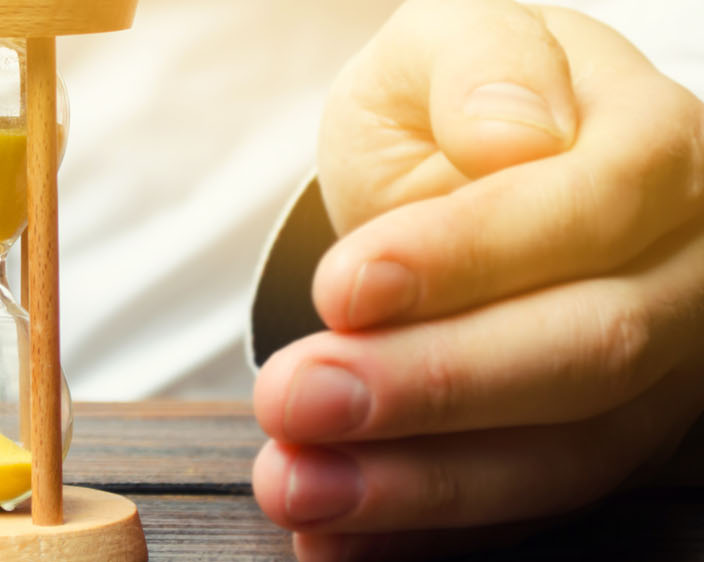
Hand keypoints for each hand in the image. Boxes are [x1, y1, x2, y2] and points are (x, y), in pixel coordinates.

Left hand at [253, 0, 703, 558]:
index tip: (342, 286)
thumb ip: (482, 67)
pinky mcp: (600, 447)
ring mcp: (658, 378)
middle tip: (294, 399)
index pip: (586, 210)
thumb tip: (515, 134)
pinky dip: (424, 538)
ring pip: (564, 454)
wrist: (471, 171)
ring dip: (419, 486)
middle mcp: (681, 271)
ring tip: (294, 484)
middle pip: (587, 351)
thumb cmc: (459, 105)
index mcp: (653, 151)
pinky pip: (527, 510)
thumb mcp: (452, 43)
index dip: (465, 257)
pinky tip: (334, 539)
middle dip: (433, 387)